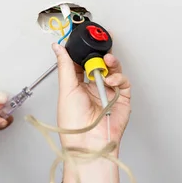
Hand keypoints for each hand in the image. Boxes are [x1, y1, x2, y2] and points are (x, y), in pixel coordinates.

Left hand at [52, 43, 131, 182]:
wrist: (89, 142)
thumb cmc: (74, 124)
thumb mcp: (66, 89)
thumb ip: (65, 65)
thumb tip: (57, 47)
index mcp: (76, 86)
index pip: (80, 63)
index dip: (82, 52)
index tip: (80, 40)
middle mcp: (92, 88)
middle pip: (99, 63)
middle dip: (99, 54)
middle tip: (97, 48)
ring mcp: (107, 93)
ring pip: (113, 70)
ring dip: (110, 63)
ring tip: (106, 61)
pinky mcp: (121, 99)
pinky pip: (123, 82)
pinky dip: (118, 77)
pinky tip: (111, 80)